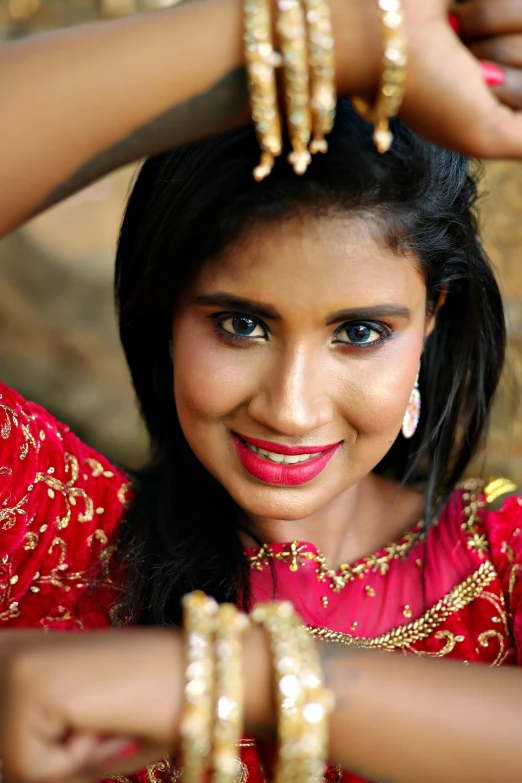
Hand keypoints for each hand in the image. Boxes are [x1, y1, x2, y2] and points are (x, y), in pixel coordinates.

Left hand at [0, 630, 183, 782]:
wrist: (201, 670)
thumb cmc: (148, 699)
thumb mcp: (72, 718)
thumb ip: (34, 736)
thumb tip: (5, 764)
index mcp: (11, 648)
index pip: (5, 743)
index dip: (54, 751)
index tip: (91, 720)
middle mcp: (4, 647)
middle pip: (6, 754)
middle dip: (58, 758)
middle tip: (105, 720)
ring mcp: (14, 661)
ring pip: (16, 768)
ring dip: (69, 762)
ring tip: (108, 718)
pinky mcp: (29, 685)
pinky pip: (33, 771)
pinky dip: (76, 762)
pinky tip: (107, 719)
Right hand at [333, 0, 521, 157]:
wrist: (379, 30)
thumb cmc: (425, 87)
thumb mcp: (486, 135)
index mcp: (504, 97)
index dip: (518, 92)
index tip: (477, 93)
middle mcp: (507, 57)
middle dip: (507, 62)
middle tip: (466, 65)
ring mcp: (500, 25)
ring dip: (498, 27)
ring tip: (459, 33)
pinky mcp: (495, 2)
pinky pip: (518, 2)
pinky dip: (493, 4)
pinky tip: (458, 9)